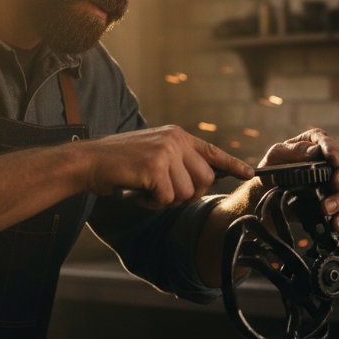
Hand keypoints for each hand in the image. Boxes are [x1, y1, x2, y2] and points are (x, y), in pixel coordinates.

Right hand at [81, 125, 253, 208]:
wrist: (89, 161)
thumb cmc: (120, 164)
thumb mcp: (154, 153)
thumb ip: (177, 161)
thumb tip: (203, 181)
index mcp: (176, 135)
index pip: (211, 151)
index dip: (232, 165)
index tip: (248, 173)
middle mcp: (175, 140)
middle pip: (204, 180)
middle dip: (187, 194)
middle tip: (164, 194)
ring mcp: (166, 152)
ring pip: (186, 193)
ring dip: (166, 200)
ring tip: (147, 189)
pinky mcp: (154, 167)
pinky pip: (166, 198)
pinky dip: (152, 203)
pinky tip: (139, 192)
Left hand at [258, 129, 338, 231]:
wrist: (266, 196)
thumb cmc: (272, 169)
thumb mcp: (276, 156)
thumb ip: (295, 150)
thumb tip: (315, 150)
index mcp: (313, 144)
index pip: (327, 142)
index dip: (332, 149)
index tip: (332, 159)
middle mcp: (328, 162)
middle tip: (334, 185)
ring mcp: (333, 183)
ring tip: (326, 209)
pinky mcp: (335, 202)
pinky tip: (335, 223)